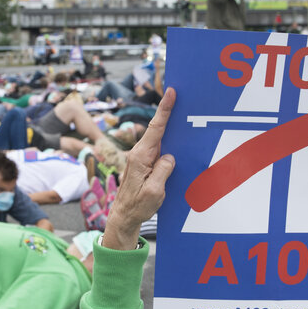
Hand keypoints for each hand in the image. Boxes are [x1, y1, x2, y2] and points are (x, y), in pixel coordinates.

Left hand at [104, 88, 175, 249]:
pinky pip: (159, 150)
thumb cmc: (137, 206)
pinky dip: (168, 144)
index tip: (170, 92)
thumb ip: (163, 171)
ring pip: (159, 140)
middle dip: (169, 113)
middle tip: (180, 96)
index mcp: (141, 156)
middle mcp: (139, 153)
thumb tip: (170, 157)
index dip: (164, 109)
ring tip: (183, 117)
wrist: (123, 216)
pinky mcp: (144, 164)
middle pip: (157, 129)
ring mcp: (141, 158)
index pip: (155, 128)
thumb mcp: (154, 191)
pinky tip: (177, 142)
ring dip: (170, 129)